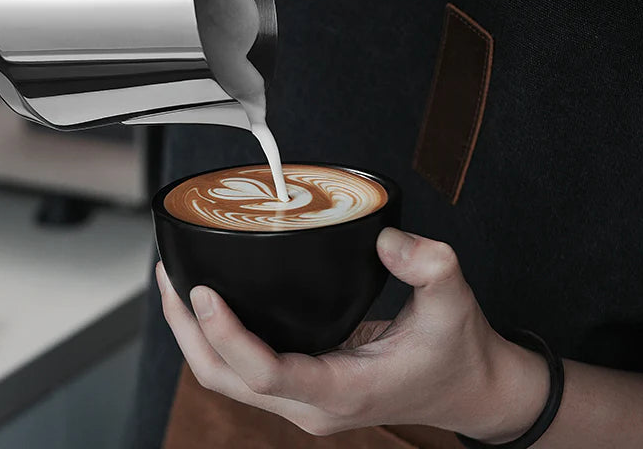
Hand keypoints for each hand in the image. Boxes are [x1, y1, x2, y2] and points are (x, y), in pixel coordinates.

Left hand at [157, 228, 549, 440]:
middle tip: (168, 277)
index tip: (203, 291)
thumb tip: (386, 239)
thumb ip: (428, 265)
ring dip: (195, 335)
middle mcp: (312, 403)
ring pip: (228, 378)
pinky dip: (219, 337)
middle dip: (188, 332)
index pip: (265, 374)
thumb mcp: (454, 302)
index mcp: (341, 390)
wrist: (473, 391)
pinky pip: (245, 369)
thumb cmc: (459, 354)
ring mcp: (304, 399)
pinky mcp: (305, 385)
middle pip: (226, 379)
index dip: (226, 336)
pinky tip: (213, 301)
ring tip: (174, 284)